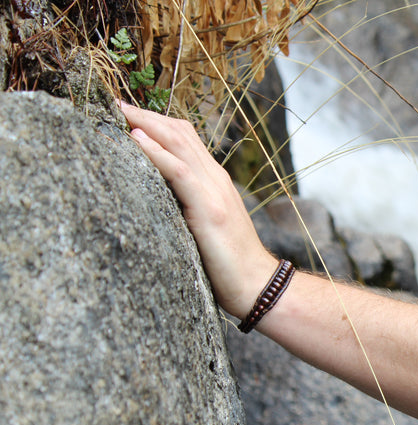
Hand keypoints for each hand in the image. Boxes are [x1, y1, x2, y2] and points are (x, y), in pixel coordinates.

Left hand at [119, 102, 277, 316]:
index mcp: (215, 182)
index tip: (128, 113)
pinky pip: (178, 170)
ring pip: (178, 142)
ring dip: (147, 122)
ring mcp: (214, 191)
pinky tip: (136, 138)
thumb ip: (188, 206)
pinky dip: (156, 151)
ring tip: (119, 111)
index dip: (158, 122)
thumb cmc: (230, 264)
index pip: (186, 139)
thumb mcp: (206, 226)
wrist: (257, 284)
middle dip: (147, 114)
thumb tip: (159, 199)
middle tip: (115, 103)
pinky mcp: (208, 208)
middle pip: (180, 132)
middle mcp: (215, 179)